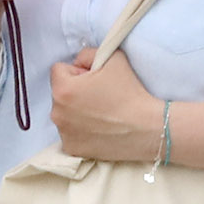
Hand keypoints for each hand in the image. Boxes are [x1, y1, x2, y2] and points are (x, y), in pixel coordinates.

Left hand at [47, 44, 166, 163]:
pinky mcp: (72, 149)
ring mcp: (63, 133)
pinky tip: (99, 129)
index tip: (94, 79)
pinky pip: (70, 133)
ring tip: (101, 114)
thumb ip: (88, 54)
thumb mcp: (113, 58)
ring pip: (64, 113)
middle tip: (100, 97)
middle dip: (75, 92)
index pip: (59, 70)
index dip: (78, 71)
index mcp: (63, 89)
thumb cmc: (130, 92)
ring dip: (76, 111)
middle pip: (60, 93)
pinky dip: (80, 131)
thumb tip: (78, 62)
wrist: (146, 128)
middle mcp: (57, 112)